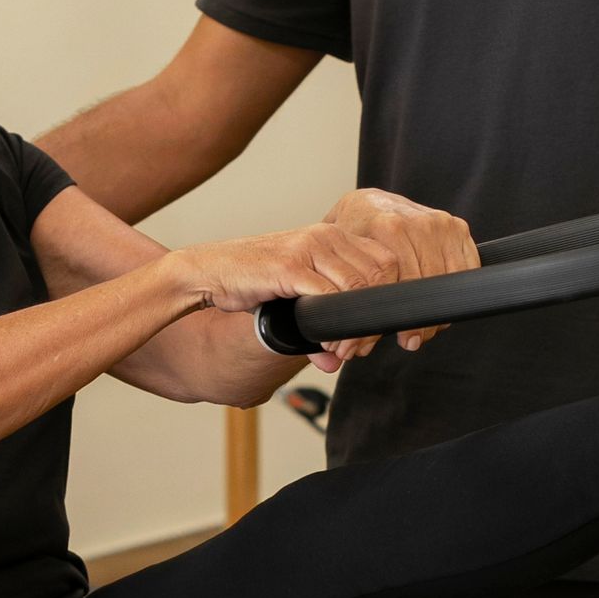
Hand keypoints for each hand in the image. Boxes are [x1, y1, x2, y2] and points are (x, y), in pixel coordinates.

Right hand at [172, 201, 468, 369]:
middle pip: (384, 274)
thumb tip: (335, 361)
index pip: (390, 261)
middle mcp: (327, 236)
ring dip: (359, 327)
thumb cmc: (250, 282)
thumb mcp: (294, 301)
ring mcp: (309, 248)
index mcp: (335, 236)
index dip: (392, 300)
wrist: (207, 272)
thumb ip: (319, 325)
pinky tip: (325, 344)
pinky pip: (329, 298)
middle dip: (379, 317)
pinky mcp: (290, 266)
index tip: (377, 333)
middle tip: (362, 348)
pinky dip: (334, 328)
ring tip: (344, 350)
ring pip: (362, 286)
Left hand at [319, 190, 480, 355]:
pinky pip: (466, 268)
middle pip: (428, 285)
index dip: (403, 317)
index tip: (403, 339)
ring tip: (427, 326)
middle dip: (422, 319)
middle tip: (413, 339)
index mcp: (386, 227)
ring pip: (448, 280)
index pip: (403, 284)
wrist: (366, 204)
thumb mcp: (338, 262)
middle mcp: (415, 222)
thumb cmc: (351, 237)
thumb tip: (334, 349)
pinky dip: (455, 290)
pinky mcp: (456, 227)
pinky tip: (439, 303)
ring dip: (440, 309)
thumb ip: (338, 296)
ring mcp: (438, 222)